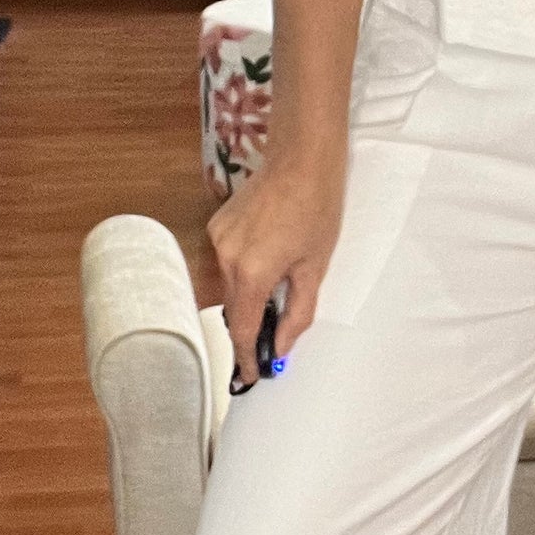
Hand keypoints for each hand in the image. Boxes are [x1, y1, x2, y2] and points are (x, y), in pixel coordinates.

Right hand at [208, 146, 346, 383]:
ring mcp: (217, 239)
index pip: (240, 329)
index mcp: (252, 272)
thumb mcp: (315, 267)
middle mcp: (225, 258)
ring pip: (228, 284)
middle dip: (251, 324)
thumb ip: (297, 313)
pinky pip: (226, 261)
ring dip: (249, 293)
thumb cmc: (317, 209)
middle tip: (273, 334)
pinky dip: (244, 269)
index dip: (246, 357)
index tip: (252, 375)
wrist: (302, 159)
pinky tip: (269, 252)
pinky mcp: (217, 225)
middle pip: (233, 308)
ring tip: (281, 277)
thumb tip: (280, 346)